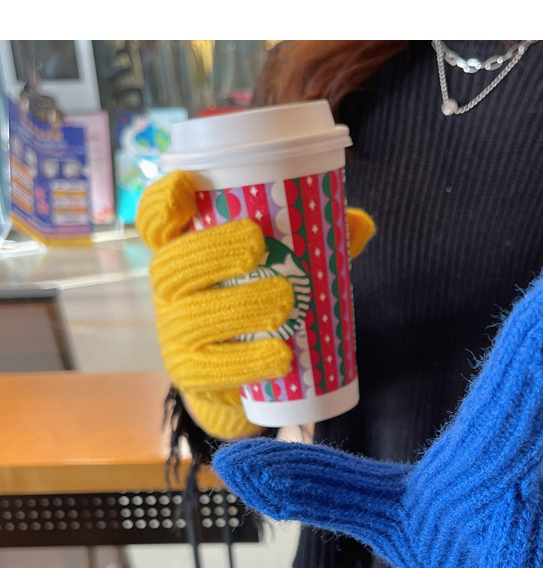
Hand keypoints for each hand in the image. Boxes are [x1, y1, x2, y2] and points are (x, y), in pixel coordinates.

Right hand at [136, 170, 374, 438]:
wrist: (248, 381)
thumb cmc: (261, 307)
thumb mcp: (285, 271)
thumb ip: (315, 244)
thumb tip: (361, 223)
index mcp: (184, 254)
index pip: (155, 224)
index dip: (160, 205)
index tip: (183, 185)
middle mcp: (169, 292)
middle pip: (171, 267)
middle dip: (211, 251)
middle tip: (258, 243)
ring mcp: (174, 334)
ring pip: (191, 318)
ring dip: (238, 305)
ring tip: (286, 301)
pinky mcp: (189, 374)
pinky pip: (208, 368)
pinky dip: (247, 360)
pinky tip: (281, 354)